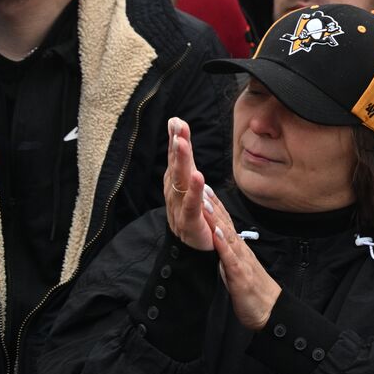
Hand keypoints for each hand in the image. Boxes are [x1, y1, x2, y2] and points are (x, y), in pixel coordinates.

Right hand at [164, 118, 212, 250]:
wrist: (194, 252)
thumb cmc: (195, 218)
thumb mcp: (191, 189)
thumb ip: (186, 166)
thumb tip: (180, 141)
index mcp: (176, 186)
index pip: (175, 159)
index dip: (176, 140)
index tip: (177, 120)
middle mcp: (175, 194)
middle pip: (176, 166)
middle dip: (177, 144)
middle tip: (178, 125)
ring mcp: (180, 208)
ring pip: (181, 182)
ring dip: (181, 161)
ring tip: (182, 143)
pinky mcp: (190, 223)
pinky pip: (193, 204)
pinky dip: (195, 190)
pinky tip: (198, 176)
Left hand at [204, 189, 281, 330]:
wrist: (269, 310)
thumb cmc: (251, 291)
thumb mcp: (236, 268)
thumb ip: (229, 253)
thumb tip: (219, 240)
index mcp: (237, 248)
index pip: (225, 222)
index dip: (214, 205)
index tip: (203, 187)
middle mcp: (240, 249)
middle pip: (225, 223)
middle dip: (212, 204)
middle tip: (200, 184)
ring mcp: (241, 261)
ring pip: (227, 235)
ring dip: (215, 218)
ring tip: (204, 201)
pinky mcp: (240, 275)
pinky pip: (230, 258)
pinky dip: (223, 244)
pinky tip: (215, 233)